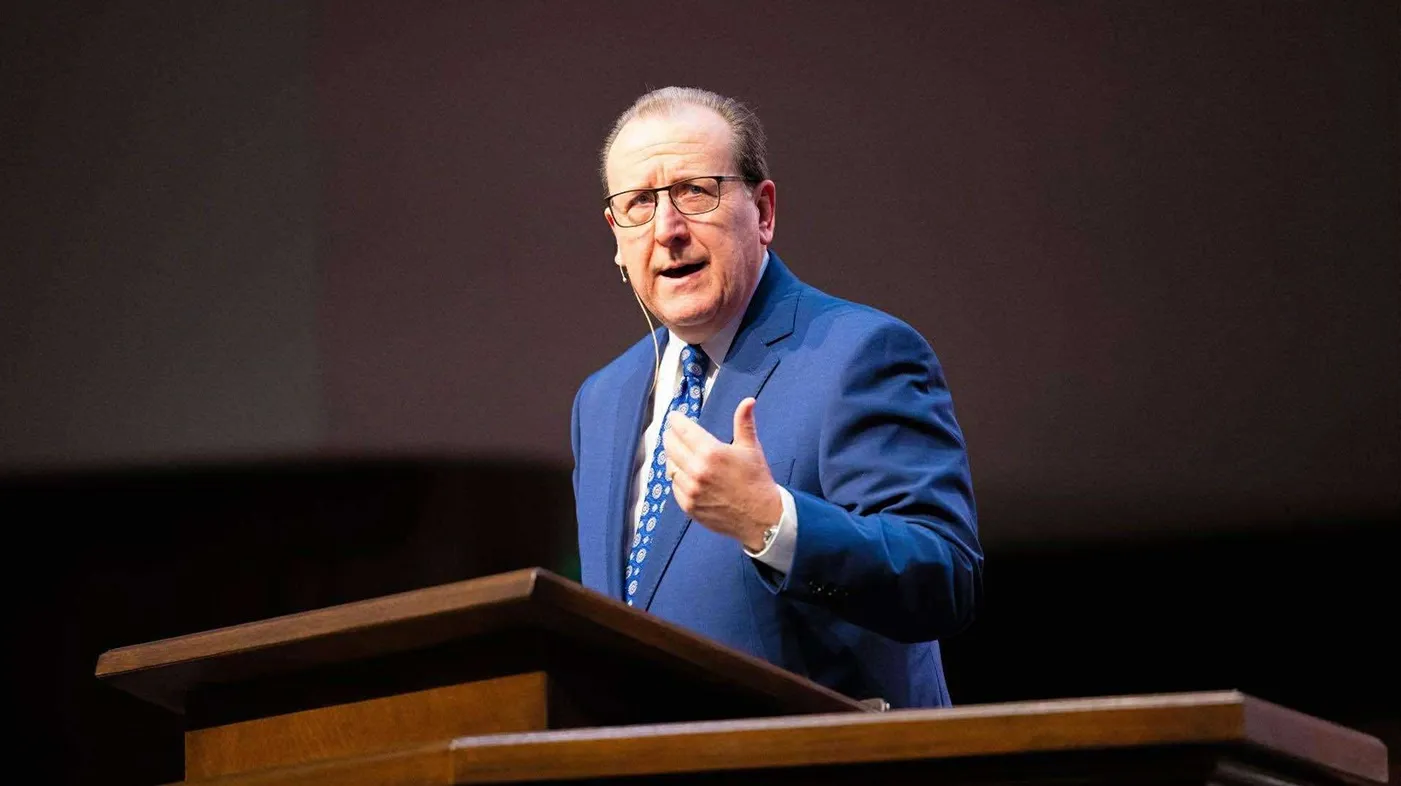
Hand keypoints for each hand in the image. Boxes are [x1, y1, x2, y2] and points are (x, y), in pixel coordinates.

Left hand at [663, 397, 781, 550]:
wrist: (761, 517)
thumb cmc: (756, 480)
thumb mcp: (751, 448)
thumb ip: (744, 422)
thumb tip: (748, 401)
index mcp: (712, 453)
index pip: (683, 430)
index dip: (676, 420)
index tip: (675, 417)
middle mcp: (697, 471)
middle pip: (671, 445)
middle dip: (671, 436)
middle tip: (674, 432)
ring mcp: (690, 490)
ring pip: (669, 466)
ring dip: (672, 457)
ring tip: (680, 453)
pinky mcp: (688, 506)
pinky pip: (674, 486)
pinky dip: (677, 477)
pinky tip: (685, 474)